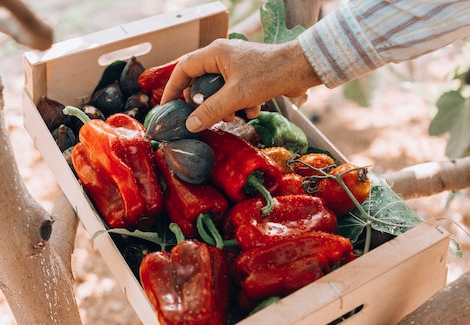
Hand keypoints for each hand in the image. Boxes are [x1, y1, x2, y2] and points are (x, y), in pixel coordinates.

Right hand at [160, 38, 321, 131]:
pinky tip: (254, 108)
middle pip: (201, 83)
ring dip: (225, 108)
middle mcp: (223, 57)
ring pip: (218, 92)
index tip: (167, 106)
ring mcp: (236, 67)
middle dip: (205, 103)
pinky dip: (241, 105)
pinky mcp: (249, 77)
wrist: (302, 69)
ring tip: (235, 116)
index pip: (183, 69)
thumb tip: (190, 124)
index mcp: (214, 54)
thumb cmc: (269, 74)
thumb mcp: (236, 96)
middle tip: (207, 117)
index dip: (173, 88)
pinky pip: (235, 94)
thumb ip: (211, 111)